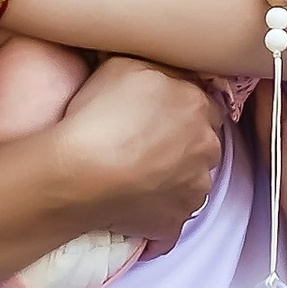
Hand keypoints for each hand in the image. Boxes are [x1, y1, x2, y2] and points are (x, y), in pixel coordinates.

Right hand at [52, 55, 225, 237]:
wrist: (80, 174)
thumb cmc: (100, 114)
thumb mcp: (124, 64)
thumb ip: (155, 66)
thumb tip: (163, 70)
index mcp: (197, 105)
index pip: (205, 104)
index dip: (182, 108)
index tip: (161, 114)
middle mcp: (206, 147)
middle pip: (203, 144)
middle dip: (184, 144)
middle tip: (147, 144)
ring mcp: (194, 189)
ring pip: (192, 182)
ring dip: (174, 179)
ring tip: (138, 176)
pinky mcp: (175, 222)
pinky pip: (172, 220)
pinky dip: (159, 215)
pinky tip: (136, 208)